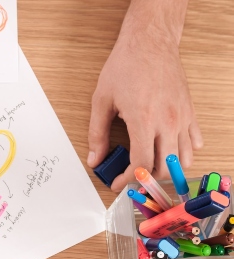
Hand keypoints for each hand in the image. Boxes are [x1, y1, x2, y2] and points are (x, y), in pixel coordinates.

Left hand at [88, 22, 202, 190]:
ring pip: (184, 159)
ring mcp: (182, 117)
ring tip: (149, 167)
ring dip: (167, 169)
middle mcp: (167, 122)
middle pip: (164, 168)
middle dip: (146, 179)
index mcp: (144, 120)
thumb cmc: (125, 66)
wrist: (150, 43)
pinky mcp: (190, 112)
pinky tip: (168, 150)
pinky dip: (184, 153)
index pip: (141, 165)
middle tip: (131, 178)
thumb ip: (97, 134)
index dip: (128, 180)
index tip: (117, 183)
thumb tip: (95, 159)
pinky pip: (195, 141)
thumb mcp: (102, 100)